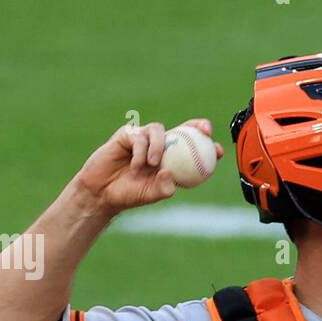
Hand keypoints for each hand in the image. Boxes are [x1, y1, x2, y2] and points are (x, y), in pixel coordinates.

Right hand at [74, 119, 221, 214]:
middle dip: (197, 126)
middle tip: (205, 131)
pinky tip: (136, 166)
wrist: (102, 192)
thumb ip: (163, 188)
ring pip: (159, 130)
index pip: (193, 148)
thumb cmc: (130, 195)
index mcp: (171, 160)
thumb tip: (171, 174)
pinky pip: (139, 136)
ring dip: (158, 146)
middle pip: (182, 128)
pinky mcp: (128, 134)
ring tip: (153, 164)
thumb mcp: (151, 195)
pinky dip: (140, 151)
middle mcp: (160, 146)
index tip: (218, 150)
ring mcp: (144, 138)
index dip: (208, 145)